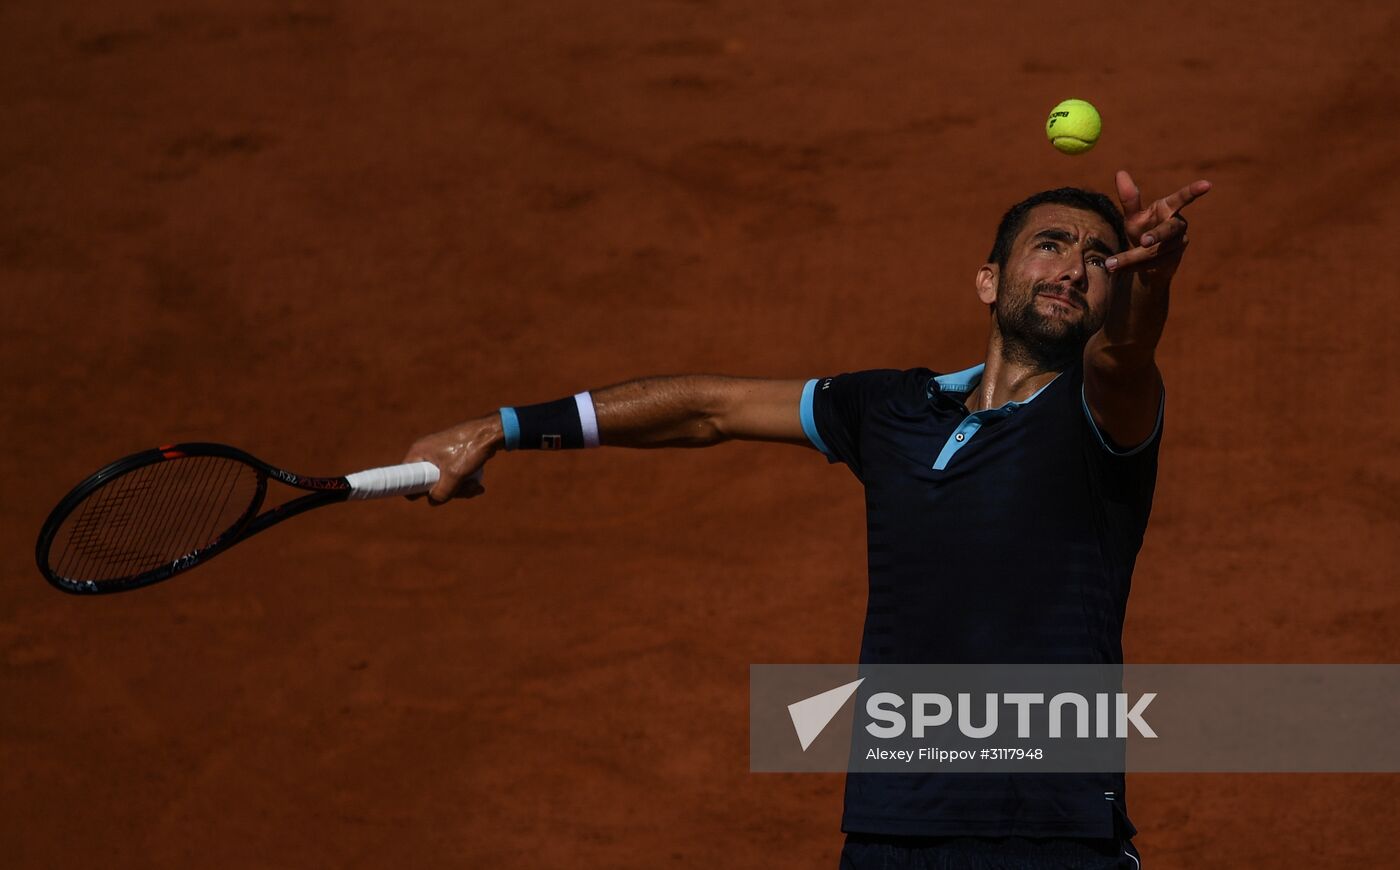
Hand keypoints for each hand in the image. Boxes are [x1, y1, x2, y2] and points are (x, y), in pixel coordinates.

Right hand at [400, 414, 502, 504]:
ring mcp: (438, 455)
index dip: (416, 491)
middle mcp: (425, 453)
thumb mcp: (454, 475)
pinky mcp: (451, 458)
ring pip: (443, 482)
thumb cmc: (470, 449)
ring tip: (476, 487)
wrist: (491, 433)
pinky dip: (463, 483)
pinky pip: (451, 476)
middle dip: (447, 492)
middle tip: (463, 491)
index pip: (406, 478)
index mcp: (418, 453)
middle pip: (428, 483)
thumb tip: (433, 501)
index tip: (432, 494)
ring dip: (459, 489)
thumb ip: (441, 493)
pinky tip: (477, 485)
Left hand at [1105, 170, 1211, 290]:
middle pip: (1169, 230)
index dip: (1194, 191)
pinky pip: (1152, 265)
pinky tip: (1115, 270)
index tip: (1207, 184)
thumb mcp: (1134, 215)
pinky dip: (1132, 267)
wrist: (1148, 259)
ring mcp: (1178, 244)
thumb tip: (1120, 172)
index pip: (1182, 198)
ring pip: (1156, 251)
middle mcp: (1178, 225)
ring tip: (1110, 264)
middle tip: (1144, 241)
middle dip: (1157, 235)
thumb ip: (1129, 198)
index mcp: (1169, 209)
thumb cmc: (1143, 229)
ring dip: (1132, 258)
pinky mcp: (1172, 261)